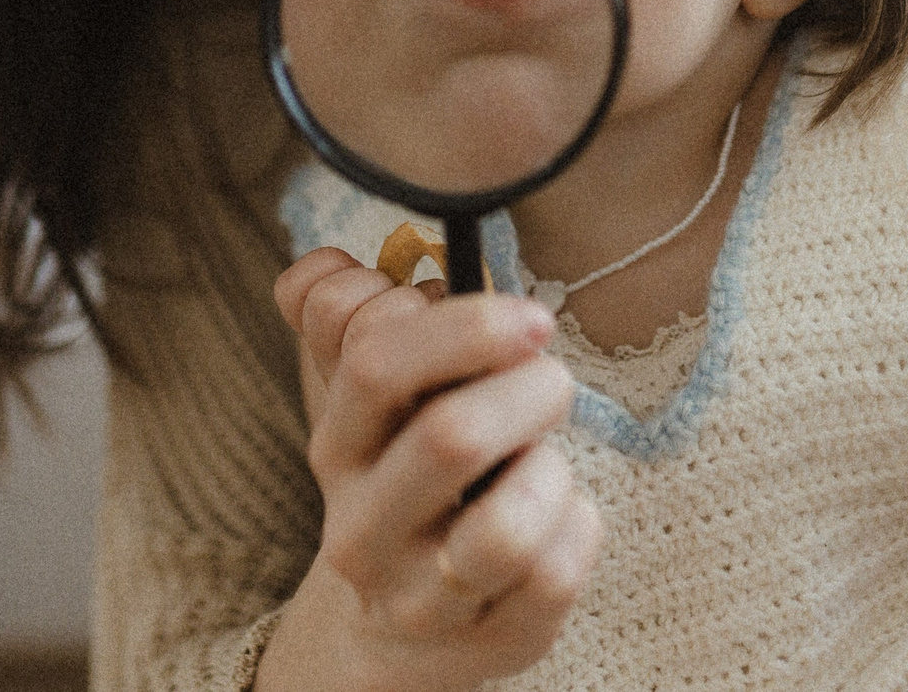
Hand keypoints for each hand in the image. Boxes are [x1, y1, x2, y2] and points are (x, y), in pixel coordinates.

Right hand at [258, 249, 601, 691]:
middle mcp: (364, 529)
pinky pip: (558, 570)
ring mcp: (425, 597)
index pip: (372, 355)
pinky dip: (581, 521)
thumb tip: (326, 266)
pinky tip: (562, 514)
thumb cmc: (406, 480)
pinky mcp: (497, 641)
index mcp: (336, 447)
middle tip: (554, 371)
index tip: (521, 318)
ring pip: (506, 529)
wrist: (400, 632)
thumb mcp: (370, 404)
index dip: (457, 318)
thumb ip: (348, 323)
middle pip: (450, 437)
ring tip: (546, 455)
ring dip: (551, 466)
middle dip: (528, 386)